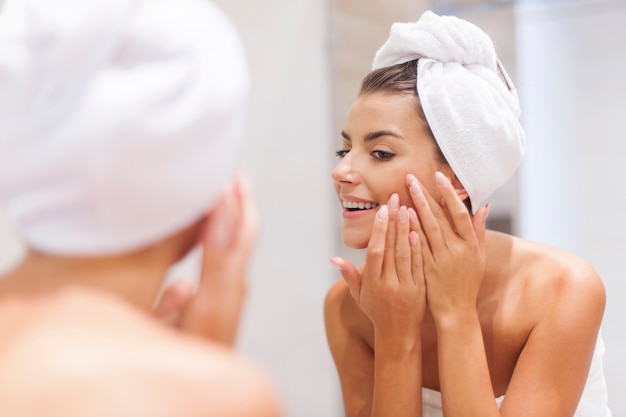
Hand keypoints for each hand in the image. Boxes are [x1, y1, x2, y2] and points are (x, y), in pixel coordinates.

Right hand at [155, 171, 258, 345]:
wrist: (207, 379)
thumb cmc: (195, 352)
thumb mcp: (192, 315)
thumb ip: (194, 283)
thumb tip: (202, 247)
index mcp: (227, 282)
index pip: (238, 233)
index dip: (236, 204)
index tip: (229, 179)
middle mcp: (234, 281)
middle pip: (243, 233)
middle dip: (241, 202)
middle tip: (234, 177)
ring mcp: (231, 288)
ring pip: (237, 241)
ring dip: (234, 214)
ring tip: (224, 194)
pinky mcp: (224, 295)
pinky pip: (229, 253)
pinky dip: (224, 232)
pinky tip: (212, 229)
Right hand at [331, 194, 425, 338]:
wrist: (398, 335)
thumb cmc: (376, 311)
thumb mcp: (358, 296)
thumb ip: (349, 275)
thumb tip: (333, 258)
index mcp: (372, 283)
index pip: (376, 251)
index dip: (380, 230)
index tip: (383, 210)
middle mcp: (388, 283)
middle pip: (391, 248)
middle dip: (394, 222)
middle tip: (397, 199)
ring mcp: (405, 287)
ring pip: (406, 254)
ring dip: (407, 230)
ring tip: (409, 208)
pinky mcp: (420, 290)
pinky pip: (419, 266)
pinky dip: (419, 249)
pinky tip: (420, 231)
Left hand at [405, 172, 488, 324]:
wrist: (456, 311)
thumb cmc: (468, 282)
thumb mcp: (479, 257)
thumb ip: (479, 230)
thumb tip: (484, 205)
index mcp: (471, 245)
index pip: (459, 213)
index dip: (448, 194)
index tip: (437, 177)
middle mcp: (457, 250)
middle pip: (439, 217)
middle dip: (424, 195)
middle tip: (411, 178)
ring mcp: (442, 260)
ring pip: (427, 228)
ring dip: (416, 207)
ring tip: (406, 190)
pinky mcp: (427, 269)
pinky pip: (417, 245)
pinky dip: (411, 229)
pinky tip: (402, 216)